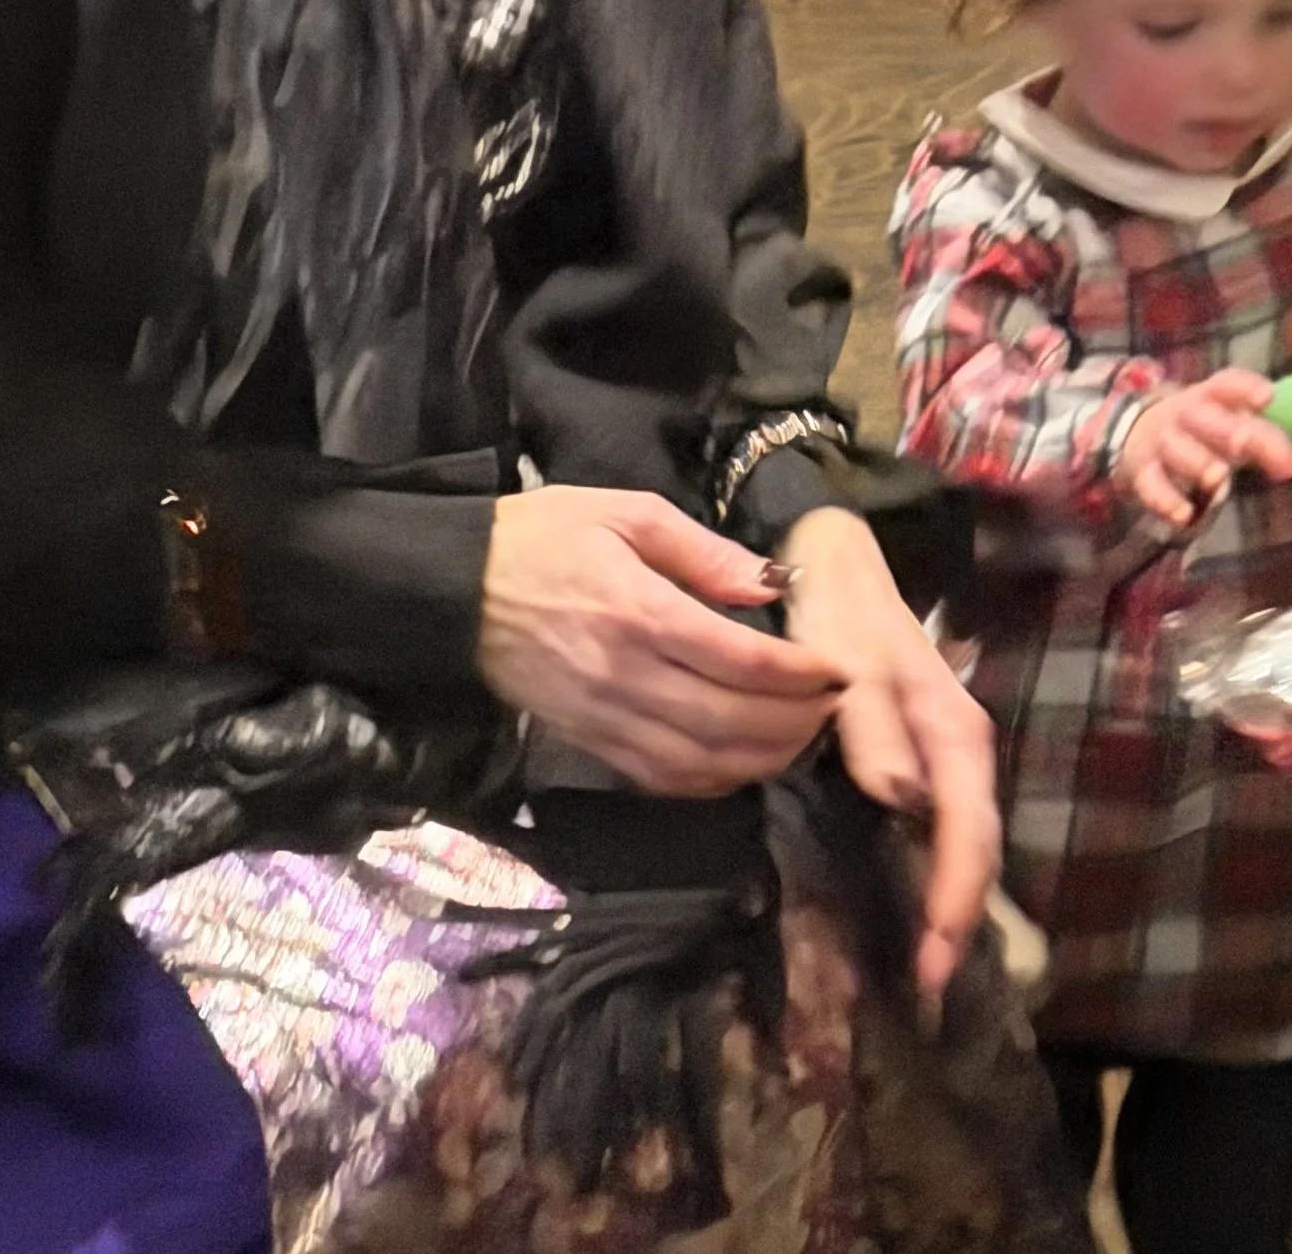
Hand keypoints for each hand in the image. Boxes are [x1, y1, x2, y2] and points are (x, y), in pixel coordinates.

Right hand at [479, 488, 844, 796]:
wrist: (455, 589)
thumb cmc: (543, 536)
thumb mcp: (624, 511)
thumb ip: (701, 550)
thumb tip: (769, 584)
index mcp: (639, 611)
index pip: (739, 660)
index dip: (800, 674)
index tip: (837, 669)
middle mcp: (625, 675)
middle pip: (730, 722)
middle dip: (795, 723)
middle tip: (832, 706)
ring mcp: (604, 719)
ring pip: (700, 763)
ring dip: (762, 760)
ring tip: (801, 737)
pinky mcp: (587, 743)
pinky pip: (661, 777)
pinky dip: (711, 781)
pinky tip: (741, 763)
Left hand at [779, 506, 1001, 1003]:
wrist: (829, 558)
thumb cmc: (837, 610)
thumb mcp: (848, 659)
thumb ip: (872, 726)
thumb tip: (905, 799)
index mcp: (953, 729)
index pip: (969, 830)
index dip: (956, 899)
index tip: (934, 962)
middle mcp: (958, 750)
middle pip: (975, 846)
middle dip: (958, 918)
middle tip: (927, 989)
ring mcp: (941, 756)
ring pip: (960, 841)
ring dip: (948, 903)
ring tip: (923, 968)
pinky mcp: (917, 758)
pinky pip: (937, 827)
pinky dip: (930, 872)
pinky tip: (908, 908)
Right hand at [1116, 369, 1291, 529]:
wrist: (1142, 434)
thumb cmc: (1202, 430)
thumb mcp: (1227, 423)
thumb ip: (1259, 436)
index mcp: (1209, 397)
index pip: (1225, 385)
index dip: (1245, 388)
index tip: (1268, 398)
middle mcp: (1184, 415)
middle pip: (1206, 419)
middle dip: (1229, 432)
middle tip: (1249, 447)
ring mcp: (1162, 443)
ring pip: (1177, 448)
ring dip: (1197, 461)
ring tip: (1219, 477)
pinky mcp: (1144, 473)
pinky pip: (1151, 486)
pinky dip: (1165, 500)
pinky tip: (1183, 515)